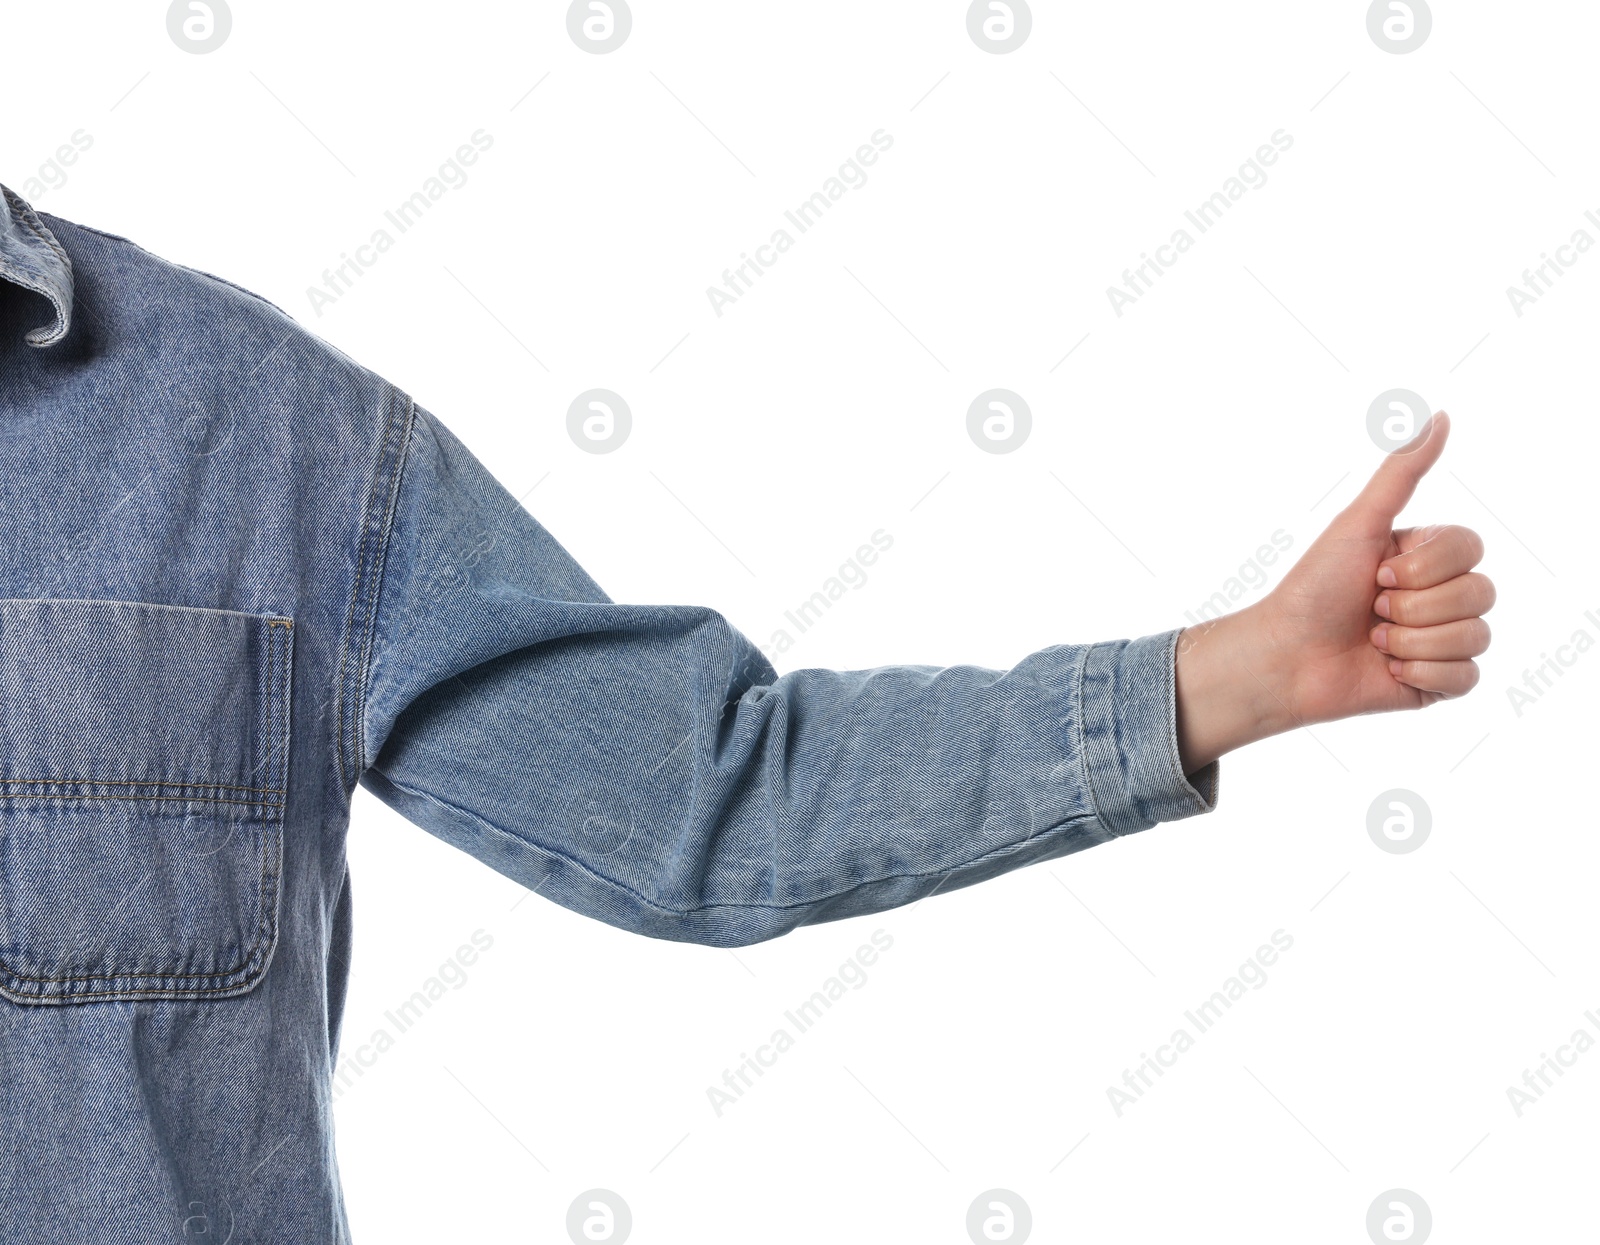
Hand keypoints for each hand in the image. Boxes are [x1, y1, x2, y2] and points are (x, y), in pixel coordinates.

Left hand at [1174, 412, 1494, 772]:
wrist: (1285, 657)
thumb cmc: (1313, 589)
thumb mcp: (1358, 523)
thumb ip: (1401, 473)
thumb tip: (1441, 416)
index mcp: (1426, 555)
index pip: (1472, 548)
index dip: (1423, 566)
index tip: (1375, 573)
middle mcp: (1439, 594)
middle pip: (1481, 592)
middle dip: (1416, 605)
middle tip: (1372, 610)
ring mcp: (1442, 640)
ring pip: (1476, 635)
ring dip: (1414, 641)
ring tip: (1373, 641)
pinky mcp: (1437, 684)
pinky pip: (1466, 677)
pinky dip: (1422, 674)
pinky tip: (1386, 670)